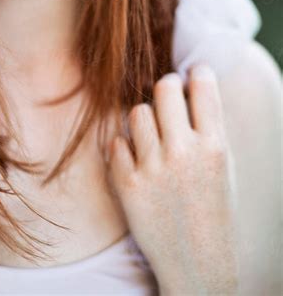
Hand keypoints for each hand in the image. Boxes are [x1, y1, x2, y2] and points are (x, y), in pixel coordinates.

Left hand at [108, 65, 239, 294]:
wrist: (197, 265)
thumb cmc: (211, 209)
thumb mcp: (223, 166)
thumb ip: (206, 126)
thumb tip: (186, 80)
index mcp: (215, 146)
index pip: (202, 84)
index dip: (196, 74)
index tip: (192, 76)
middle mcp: (184, 153)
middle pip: (164, 87)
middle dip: (166, 87)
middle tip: (168, 99)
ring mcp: (153, 168)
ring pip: (137, 111)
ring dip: (144, 119)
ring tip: (153, 138)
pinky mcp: (127, 184)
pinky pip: (116, 141)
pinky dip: (124, 147)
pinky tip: (137, 161)